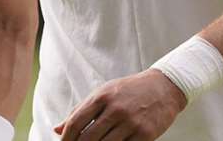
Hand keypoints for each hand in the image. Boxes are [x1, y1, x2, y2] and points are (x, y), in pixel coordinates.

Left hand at [54, 69, 186, 140]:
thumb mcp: (104, 92)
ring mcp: (131, 123)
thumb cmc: (130, 90)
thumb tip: (58, 129)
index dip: (66, 138)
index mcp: (103, 96)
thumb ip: (80, 110)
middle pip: (87, 139)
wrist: (165, 87)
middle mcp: (116, 109)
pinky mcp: (145, 135)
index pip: (76, 122)